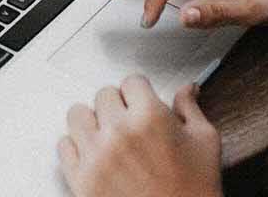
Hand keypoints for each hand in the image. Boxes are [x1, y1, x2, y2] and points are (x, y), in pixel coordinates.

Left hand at [58, 76, 222, 196]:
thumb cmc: (194, 189)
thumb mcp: (204, 142)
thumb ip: (190, 109)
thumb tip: (186, 89)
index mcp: (150, 117)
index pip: (132, 81)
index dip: (140, 92)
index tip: (141, 101)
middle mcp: (119, 131)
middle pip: (103, 95)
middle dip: (118, 105)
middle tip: (129, 122)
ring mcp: (96, 155)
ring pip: (77, 115)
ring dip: (92, 121)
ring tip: (107, 135)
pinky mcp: (81, 178)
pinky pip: (63, 145)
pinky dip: (76, 147)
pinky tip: (94, 154)